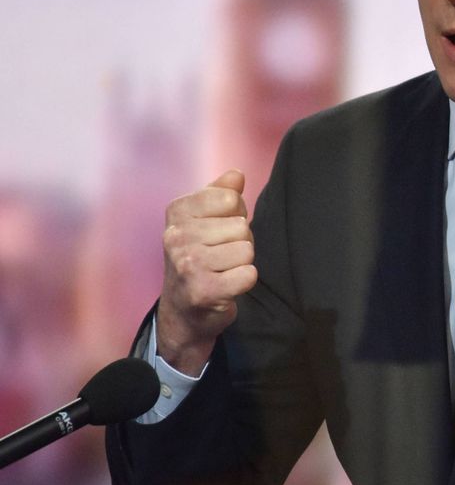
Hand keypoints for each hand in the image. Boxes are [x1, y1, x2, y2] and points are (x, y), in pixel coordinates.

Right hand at [157, 170, 257, 374]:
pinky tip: (226, 286)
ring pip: (247, 250)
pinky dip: (244, 281)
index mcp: (177, 212)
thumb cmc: (201, 256)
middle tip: (221, 257)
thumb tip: (237, 175)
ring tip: (222, 271)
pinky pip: (249, 275)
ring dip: (241, 263)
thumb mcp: (206, 218)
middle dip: (239, 242)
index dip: (235, 216)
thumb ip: (222, 193)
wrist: (183, 310)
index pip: (231, 199)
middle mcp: (176, 236)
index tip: (218, 232)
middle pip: (242, 226)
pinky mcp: (203, 291)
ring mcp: (187, 265)